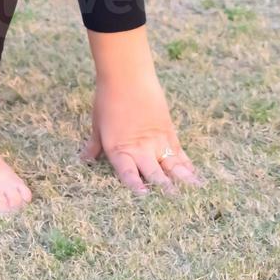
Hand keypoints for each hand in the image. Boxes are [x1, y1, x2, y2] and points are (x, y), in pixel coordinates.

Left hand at [79, 70, 203, 196]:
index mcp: (119, 150)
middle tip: (174, 203)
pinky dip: (188, 166)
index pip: (128, 174)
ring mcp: (157, 141)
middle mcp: (140, 149)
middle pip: (154, 174)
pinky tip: (196, 177)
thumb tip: (84, 159)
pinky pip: (180, 153)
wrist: (127, 76)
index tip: (144, 198)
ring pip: (172, 166)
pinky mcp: (169, 132)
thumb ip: (94, 145)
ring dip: (182, 181)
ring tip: (194, 196)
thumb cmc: (107, 99)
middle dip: (163, 190)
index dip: (136, 187)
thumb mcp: (97, 125)